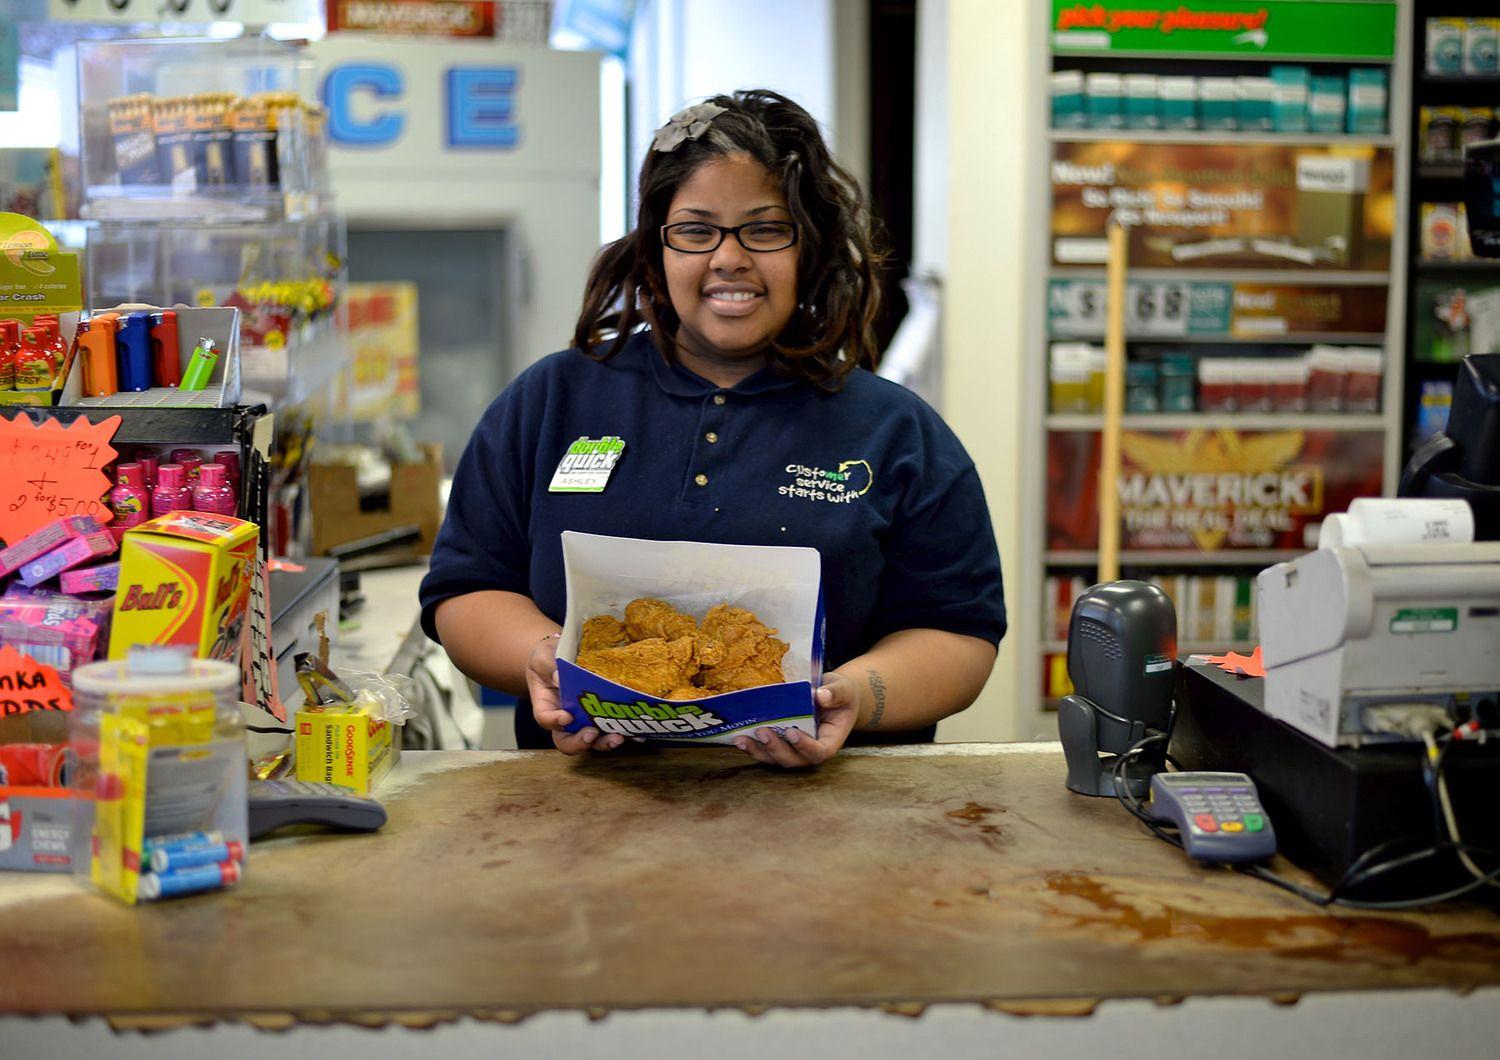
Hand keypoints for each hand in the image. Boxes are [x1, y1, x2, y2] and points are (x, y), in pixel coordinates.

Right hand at [527, 634, 624, 754]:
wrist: (562, 655)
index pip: (545, 718)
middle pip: (567, 741)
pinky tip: (637, 733)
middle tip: (592, 735)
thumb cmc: (548, 657)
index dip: (554, 721)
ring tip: (618, 738)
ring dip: (604, 742)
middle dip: (580, 743)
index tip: (565, 717)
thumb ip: (550, 666)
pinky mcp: (602, 717)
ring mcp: (583, 720)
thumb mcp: (544, 656)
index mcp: (546, 705)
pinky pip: (611, 729)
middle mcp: (564, 719)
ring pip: (591, 740)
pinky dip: (624, 733)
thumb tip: (560, 677)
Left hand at [732, 671, 860, 767]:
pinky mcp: (780, 745)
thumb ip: (836, 693)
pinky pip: (765, 751)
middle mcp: (810, 750)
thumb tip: (821, 695)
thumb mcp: (843, 689)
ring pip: (775, 759)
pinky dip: (752, 746)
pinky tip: (737, 738)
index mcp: (830, 740)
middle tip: (763, 732)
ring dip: (758, 751)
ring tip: (742, 739)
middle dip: (776, 749)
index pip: (819, 752)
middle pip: (793, 760)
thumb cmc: (840, 695)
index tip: (792, 732)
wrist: (832, 696)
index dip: (805, 746)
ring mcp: (794, 750)